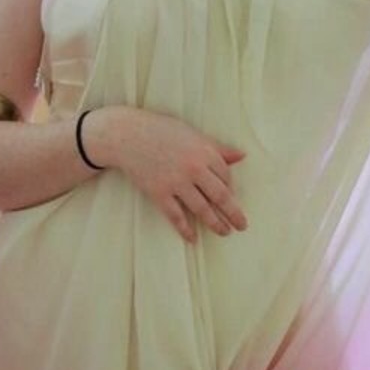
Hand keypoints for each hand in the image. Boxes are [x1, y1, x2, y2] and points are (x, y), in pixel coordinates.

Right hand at [89, 107, 248, 243]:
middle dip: (233, 213)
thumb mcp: (193, 134)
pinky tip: (193, 238)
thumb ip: (217, 148)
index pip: (226, 176)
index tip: (231, 196)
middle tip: (242, 226)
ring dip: (216, 223)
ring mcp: (176, 183)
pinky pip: (176, 216)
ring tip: (224, 232)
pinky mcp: (159, 193)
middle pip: (221, 196)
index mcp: (205, 152)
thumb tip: (242, 156)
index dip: (230, 189)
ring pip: (202, 209)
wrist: (127, 135)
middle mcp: (194, 169)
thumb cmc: (161, 130)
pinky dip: (185, 229)